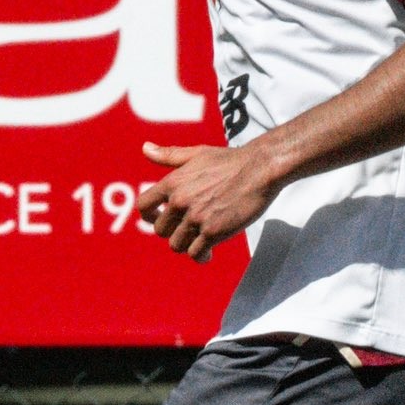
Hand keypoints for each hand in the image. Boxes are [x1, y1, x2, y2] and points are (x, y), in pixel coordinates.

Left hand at [137, 141, 280, 260]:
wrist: (260, 169)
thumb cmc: (231, 161)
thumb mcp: (197, 154)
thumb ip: (169, 155)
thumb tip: (145, 149)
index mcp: (173, 182)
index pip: (144, 206)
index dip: (150, 216)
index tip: (161, 219)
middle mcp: (180, 201)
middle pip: (161, 231)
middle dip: (174, 232)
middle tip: (190, 230)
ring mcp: (196, 217)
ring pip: (177, 245)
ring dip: (188, 245)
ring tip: (201, 242)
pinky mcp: (213, 232)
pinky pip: (196, 254)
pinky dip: (201, 256)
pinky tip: (209, 252)